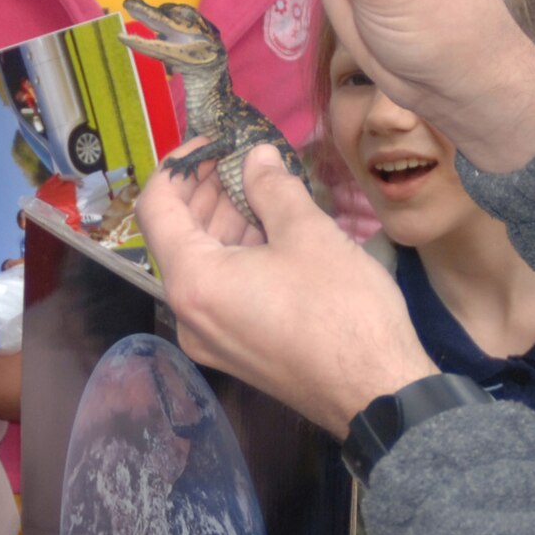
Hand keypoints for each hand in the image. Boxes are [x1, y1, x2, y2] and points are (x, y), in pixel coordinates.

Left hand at [139, 142, 436, 437]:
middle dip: (205, 191)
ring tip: (262, 187)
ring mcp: (210, 338)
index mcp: (192, 282)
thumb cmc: (341, 309)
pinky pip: (222, 291)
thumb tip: (256, 156)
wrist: (378, 393)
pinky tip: (272, 231)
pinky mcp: (237, 351)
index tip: (212, 141)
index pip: (156, 208)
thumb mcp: (308, 233)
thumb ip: (272, 187)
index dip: (178, 166)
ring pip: (203, 265)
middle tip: (242, 158)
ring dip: (225, 222)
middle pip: (177, 237)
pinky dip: (238, 255)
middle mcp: (188, 314)